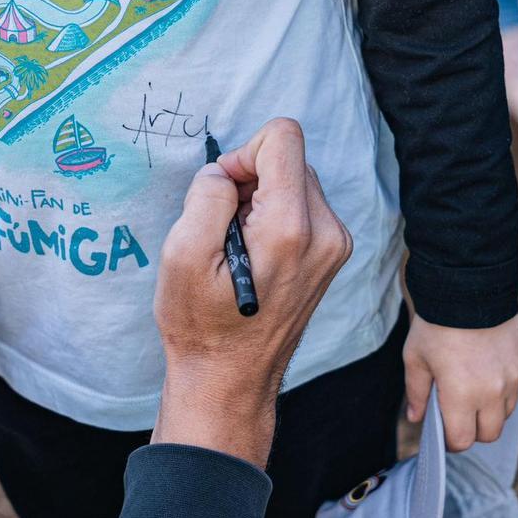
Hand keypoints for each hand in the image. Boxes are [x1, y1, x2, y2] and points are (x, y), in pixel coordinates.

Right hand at [153, 118, 352, 468]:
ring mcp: (335, 245)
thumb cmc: (202, 325)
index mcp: (292, 227)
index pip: (283, 137)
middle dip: (250, 181)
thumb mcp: (183, 254)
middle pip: (290, 159)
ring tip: (238, 249)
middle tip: (224, 230)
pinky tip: (254, 258)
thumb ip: (207, 195)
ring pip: (295, 183)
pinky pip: (302, 208)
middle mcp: (326, 232)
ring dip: (260, 202)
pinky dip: (273, 219)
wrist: (230, 379)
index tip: (222, 193)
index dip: (242, 154)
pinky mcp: (332, 255)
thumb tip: (226, 171)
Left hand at [404, 312, 517, 451]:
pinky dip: (500, 393)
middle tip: (456, 417)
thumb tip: (415, 418)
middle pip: (489, 434)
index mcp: (461, 394)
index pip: (462, 440)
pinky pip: (514, 392)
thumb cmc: (436, 325)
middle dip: (472, 432)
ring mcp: (511, 378)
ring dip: (488, 414)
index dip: (450, 443)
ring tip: (470, 395)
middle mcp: (491, 391)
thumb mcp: (415, 358)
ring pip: (504, 415)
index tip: (442, 435)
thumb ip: (416, 393)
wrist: (470, 288)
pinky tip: (483, 375)